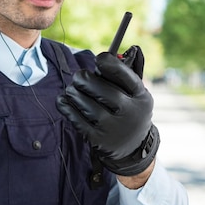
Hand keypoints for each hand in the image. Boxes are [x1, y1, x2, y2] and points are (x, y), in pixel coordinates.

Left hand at [56, 46, 158, 175]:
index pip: (123, 74)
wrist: (132, 149)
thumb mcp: (135, 94)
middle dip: (82, 78)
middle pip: (96, 86)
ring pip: (81, 100)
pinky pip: (72, 116)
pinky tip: (64, 100)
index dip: (108, 63)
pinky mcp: (96, 139)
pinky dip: (64, 104)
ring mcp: (112, 128)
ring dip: (72, 91)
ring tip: (73, 91)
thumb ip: (123, 75)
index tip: (98, 59)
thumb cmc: (128, 110)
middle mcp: (129, 112)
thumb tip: (106, 56)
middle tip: (79, 77)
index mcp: (141, 96)